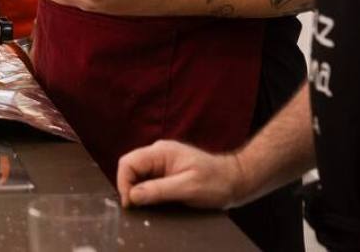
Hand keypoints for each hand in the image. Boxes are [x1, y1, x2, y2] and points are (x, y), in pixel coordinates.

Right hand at [117, 140, 245, 209]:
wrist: (235, 180)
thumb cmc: (216, 182)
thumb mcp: (187, 188)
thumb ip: (158, 190)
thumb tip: (132, 195)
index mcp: (161, 152)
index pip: (128, 162)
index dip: (124, 183)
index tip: (130, 203)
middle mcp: (158, 152)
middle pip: (130, 167)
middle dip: (129, 187)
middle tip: (136, 207)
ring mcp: (162, 160)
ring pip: (137, 174)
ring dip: (138, 189)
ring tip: (147, 205)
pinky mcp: (166, 170)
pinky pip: (147, 178)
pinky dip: (146, 190)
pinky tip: (155, 200)